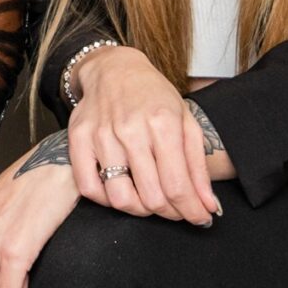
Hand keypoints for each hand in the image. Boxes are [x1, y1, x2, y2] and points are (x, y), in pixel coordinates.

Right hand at [66, 45, 221, 224]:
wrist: (113, 69)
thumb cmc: (153, 96)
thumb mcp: (185, 120)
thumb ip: (198, 167)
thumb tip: (208, 207)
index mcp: (162, 123)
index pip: (177, 185)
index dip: (191, 211)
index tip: (199, 219)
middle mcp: (131, 129)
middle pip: (152, 197)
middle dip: (170, 212)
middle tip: (176, 209)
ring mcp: (102, 135)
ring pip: (121, 198)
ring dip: (140, 211)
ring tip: (150, 202)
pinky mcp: (78, 139)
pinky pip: (89, 188)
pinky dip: (107, 201)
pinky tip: (122, 191)